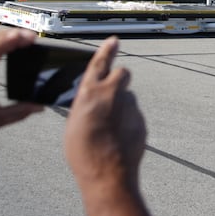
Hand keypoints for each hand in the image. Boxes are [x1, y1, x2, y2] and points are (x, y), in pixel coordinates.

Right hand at [64, 36, 145, 189]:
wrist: (107, 174)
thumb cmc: (84, 153)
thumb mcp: (74, 123)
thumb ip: (85, 105)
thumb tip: (92, 100)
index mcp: (90, 92)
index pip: (100, 62)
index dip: (107, 49)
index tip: (114, 41)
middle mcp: (112, 94)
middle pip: (122, 73)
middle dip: (118, 80)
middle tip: (110, 95)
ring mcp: (130, 108)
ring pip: (128, 98)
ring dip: (121, 107)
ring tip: (109, 129)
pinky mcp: (140, 121)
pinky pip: (134, 116)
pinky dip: (128, 123)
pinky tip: (118, 139)